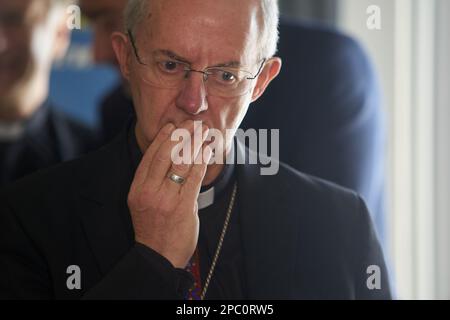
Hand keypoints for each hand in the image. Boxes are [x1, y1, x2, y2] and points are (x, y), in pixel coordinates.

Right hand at [127, 120, 211, 267]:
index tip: (171, 125)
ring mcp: (167, 198)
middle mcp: (150, 191)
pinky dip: (202, 161)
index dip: (162, 138)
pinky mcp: (183, 205)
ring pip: (182, 163)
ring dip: (195, 143)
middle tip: (192, 122)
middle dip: (181, 135)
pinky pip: (195, 177)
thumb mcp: (143, 203)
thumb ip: (154, 182)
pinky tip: (207, 151)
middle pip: (166, 155)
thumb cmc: (153, 228)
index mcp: (137, 189)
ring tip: (203, 131)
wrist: (158, 256)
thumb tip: (171, 158)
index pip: (150, 157)